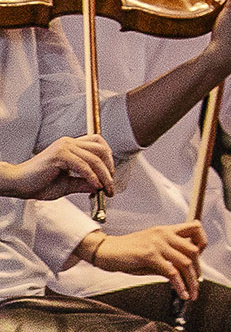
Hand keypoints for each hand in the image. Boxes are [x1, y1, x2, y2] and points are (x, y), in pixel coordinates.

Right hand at [0, 135, 115, 200]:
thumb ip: (84, 183)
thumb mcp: (67, 184)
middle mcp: (69, 143)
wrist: (17, 184)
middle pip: (101, 150)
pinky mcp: (60, 155)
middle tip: (111, 185)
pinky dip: (92, 177)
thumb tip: (101, 186)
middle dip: (110, 168)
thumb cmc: (38, 184)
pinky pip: (83, 165)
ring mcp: (64, 147)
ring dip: (104, 176)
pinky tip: (94, 187)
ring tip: (106, 189)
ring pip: (94, 158)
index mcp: (71, 146)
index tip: (110, 176)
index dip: (108, 159)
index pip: (98, 144)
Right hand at [88, 222, 205, 301]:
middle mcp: (165, 235)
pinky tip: (181, 293)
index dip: (202, 242)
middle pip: (193, 250)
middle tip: (197, 284)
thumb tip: (182, 272)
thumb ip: (167, 258)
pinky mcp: (149, 256)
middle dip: (198, 270)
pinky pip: (171, 272)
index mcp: (166, 230)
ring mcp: (158, 244)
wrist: (105, 250)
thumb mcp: (151, 251)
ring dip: (192, 281)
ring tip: (193, 293)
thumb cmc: (126, 252)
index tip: (200, 258)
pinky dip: (180, 285)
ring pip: (185, 263)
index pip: (195, 228)